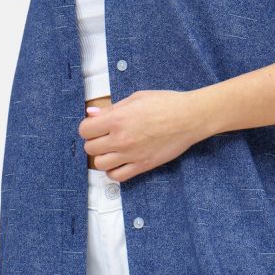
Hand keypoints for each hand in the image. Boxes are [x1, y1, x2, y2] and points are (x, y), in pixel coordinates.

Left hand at [78, 89, 204, 181]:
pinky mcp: (142, 166)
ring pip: (100, 165)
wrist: (189, 118)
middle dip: (94, 141)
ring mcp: (131, 155)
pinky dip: (114, 171)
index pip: (85, 130)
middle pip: (90, 148)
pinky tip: (119, 162)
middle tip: (104, 137)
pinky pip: (117, 176)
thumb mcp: (136, 98)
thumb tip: (92, 113)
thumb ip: (112, 108)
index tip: (95, 126)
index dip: (88, 127)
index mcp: (117, 119)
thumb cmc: (166, 104)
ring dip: (102, 157)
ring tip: (111, 150)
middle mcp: (121, 139)